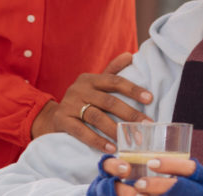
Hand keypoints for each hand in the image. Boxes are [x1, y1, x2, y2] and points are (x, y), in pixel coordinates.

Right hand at [31, 53, 153, 152]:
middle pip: (108, 101)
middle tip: (146, 126)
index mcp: (90, 79)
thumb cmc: (81, 101)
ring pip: (96, 117)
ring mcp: (69, 105)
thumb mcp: (94, 85)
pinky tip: (111, 148)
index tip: (150, 99)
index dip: (133, 89)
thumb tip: (129, 55)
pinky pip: (81, 131)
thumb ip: (111, 71)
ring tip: (131, 140)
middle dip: (130, 114)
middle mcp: (79, 89)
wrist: (52, 117)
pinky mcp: (62, 120)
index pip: (115, 81)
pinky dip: (97, 140)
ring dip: (115, 130)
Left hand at [98, 155, 202, 195]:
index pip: (190, 168)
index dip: (170, 165)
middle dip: (158, 186)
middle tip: (139, 183)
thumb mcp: (197, 174)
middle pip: (180, 188)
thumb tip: (145, 131)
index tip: (151, 162)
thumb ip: (176, 163)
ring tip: (136, 195)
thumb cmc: (200, 186)